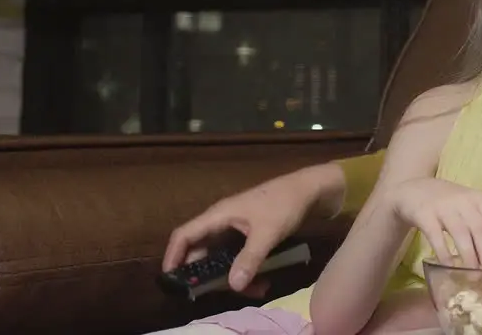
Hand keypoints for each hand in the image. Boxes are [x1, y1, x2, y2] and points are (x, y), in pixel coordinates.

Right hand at [163, 165, 335, 293]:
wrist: (310, 189)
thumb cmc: (285, 205)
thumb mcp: (268, 233)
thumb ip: (250, 259)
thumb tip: (232, 286)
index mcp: (219, 215)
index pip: (184, 234)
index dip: (173, 256)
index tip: (171, 278)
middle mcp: (223, 220)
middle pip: (203, 250)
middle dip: (208, 274)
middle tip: (217, 292)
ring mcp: (236, 226)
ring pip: (223, 256)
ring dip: (232, 274)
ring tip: (254, 289)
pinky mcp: (249, 232)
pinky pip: (238, 254)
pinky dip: (246, 268)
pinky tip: (262, 280)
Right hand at [387, 177, 481, 270]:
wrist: (412, 191)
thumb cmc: (447, 204)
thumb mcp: (468, 208)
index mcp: (479, 199)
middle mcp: (464, 201)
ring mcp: (443, 207)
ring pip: (462, 235)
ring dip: (470, 259)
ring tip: (473, 277)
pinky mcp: (425, 214)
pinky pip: (437, 237)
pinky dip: (445, 254)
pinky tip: (450, 267)